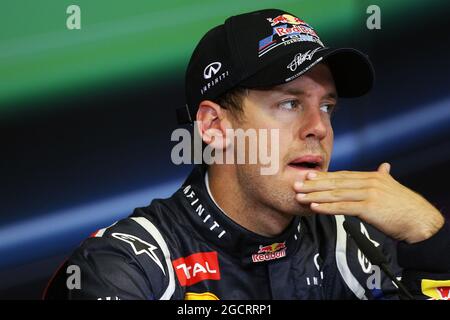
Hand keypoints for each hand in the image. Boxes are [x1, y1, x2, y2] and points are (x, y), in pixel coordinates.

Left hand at [293, 163, 443, 242]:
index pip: (342, 175)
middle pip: (335, 183)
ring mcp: (368, 193)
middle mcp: (368, 182)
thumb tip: (385, 166)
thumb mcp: (393, 187)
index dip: (324, 176)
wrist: (421, 220)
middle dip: (314, 185)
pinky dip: (327, 207)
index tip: (308, 176)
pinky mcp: (369, 207)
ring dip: (315, 196)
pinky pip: (343, 207)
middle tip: (296, 185)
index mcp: (372, 177)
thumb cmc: (406, 206)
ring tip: (300, 197)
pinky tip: (315, 207)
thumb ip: (385, 177)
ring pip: (336, 194)